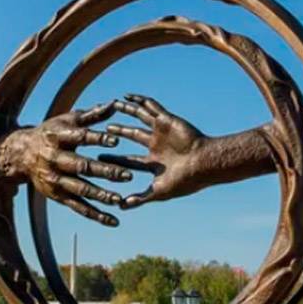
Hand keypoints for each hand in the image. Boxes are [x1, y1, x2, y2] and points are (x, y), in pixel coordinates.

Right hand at [0, 102, 135, 225]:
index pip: (80, 139)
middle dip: (105, 171)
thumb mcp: (67, 121)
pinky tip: (113, 221)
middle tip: (127, 175)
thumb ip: (91, 115)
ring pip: (80, 190)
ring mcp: (55, 180)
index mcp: (57, 138)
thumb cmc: (51, 133)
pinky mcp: (57, 196)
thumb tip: (115, 104)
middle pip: (82, 167)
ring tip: (120, 200)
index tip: (116, 141)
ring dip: (101, 196)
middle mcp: (55, 160)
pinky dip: (96, 215)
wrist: (21, 154)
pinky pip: (78, 208)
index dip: (97, 139)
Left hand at [102, 94, 274, 206]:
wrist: (203, 163)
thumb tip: (120, 207)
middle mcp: (157, 146)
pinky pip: (152, 107)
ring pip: (140, 118)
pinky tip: (127, 96)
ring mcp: (162, 132)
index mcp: (155, 163)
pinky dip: (140, 100)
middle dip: (119, 132)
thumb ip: (140, 198)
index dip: (115, 159)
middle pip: (133, 136)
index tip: (99, 157)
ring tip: (112, 105)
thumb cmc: (184, 181)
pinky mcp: (167, 120)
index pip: (130, 161)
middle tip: (103, 130)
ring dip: (127, 111)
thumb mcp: (158, 192)